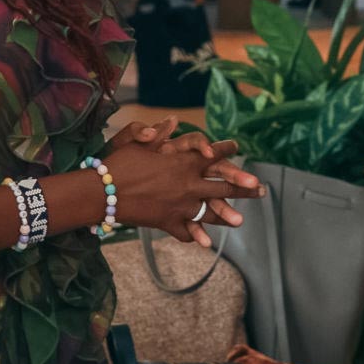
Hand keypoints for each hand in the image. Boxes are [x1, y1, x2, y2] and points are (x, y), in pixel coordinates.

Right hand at [104, 136, 261, 247]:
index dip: (227, 149)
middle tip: (261, 190)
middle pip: (224, 185)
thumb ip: (160, 134)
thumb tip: (173, 120)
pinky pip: (187, 231)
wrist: (102, 193)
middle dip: (244, 188)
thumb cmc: (120, 163)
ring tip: (240, 221)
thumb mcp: (140, 143)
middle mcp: (189, 183)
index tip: (237, 146)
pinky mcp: (169, 222)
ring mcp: (181, 205)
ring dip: (226, 215)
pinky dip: (195, 236)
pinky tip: (204, 242)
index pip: (213, 154)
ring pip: (210, 211)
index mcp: (185, 161)